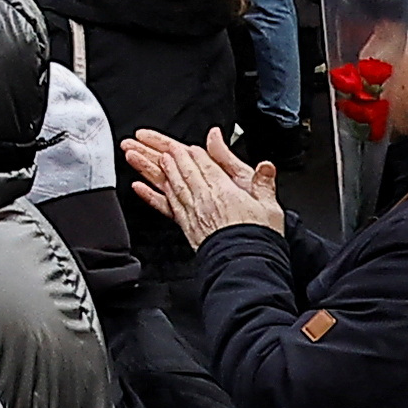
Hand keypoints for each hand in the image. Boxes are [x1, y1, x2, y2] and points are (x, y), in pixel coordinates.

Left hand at [123, 127, 282, 244]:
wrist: (246, 266)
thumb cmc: (259, 240)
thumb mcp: (270, 207)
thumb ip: (263, 182)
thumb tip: (265, 165)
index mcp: (225, 191)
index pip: (205, 165)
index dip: (193, 153)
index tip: (184, 145)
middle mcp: (205, 199)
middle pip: (182, 170)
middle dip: (165, 153)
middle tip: (147, 141)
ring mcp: (193, 213)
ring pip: (169, 184)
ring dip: (151, 167)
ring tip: (138, 155)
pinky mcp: (186, 227)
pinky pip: (164, 206)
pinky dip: (150, 195)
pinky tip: (139, 187)